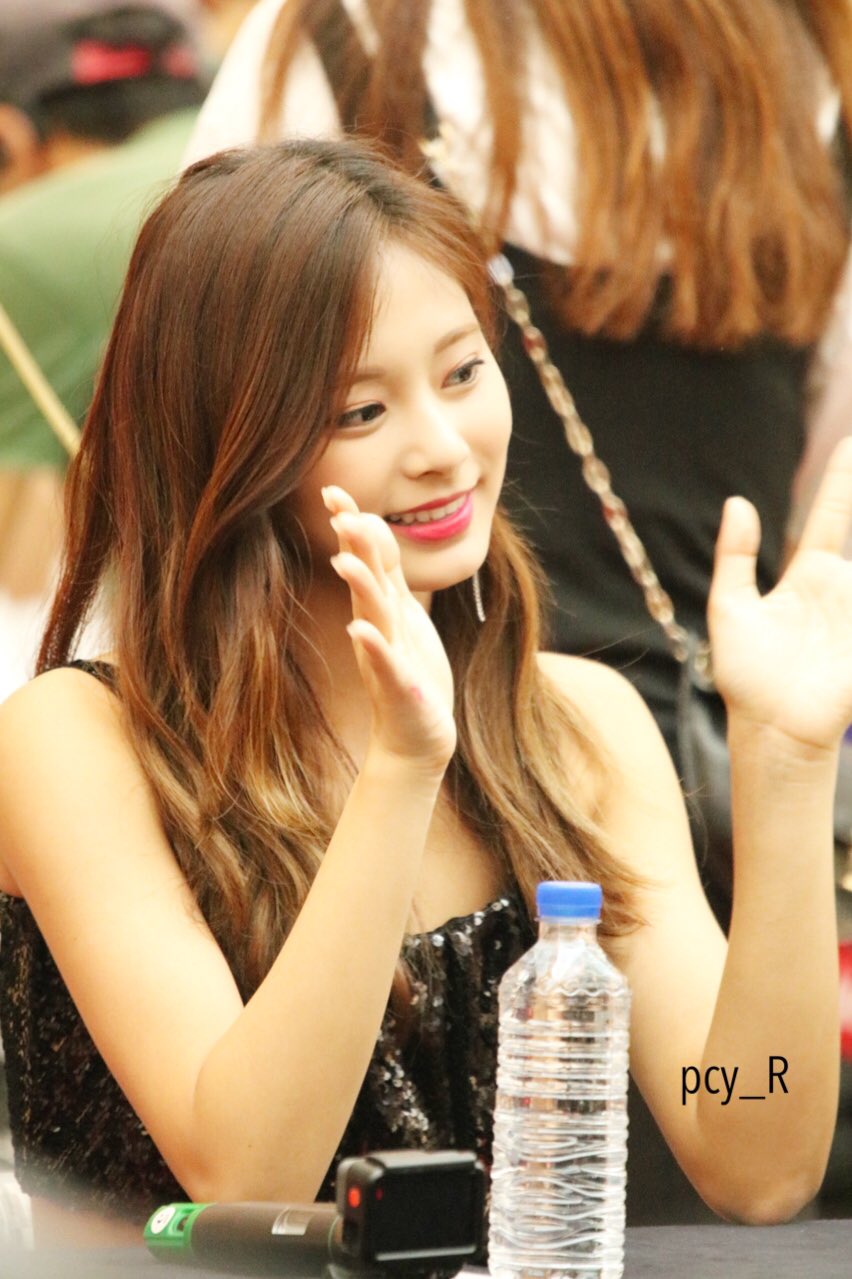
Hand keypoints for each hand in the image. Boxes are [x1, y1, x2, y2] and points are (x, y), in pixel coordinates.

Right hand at [322, 485, 456, 772]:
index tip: (333, 491)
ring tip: (346, 561)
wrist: (416, 737)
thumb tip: (370, 527)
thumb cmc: (410, 672)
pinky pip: (384, 664)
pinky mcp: (399, 687)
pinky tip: (360, 630)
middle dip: (354, 545)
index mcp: (384, 609)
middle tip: (339, 510)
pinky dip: (373, 646)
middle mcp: (379, 628)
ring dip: (360, 588)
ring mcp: (387, 656)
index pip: (367, 559)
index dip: (352, 526)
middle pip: (366, 579)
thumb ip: (388, 575)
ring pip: (373, 616)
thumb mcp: (402, 615)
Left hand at [708, 437, 851, 751]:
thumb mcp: (730, 609)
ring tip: (851, 526)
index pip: (831, 515)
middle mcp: (844, 588)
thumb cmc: (746, 676)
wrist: (768, 729)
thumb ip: (735, 557)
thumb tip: (737, 503)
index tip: (848, 442)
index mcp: (810, 575)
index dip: (840, 480)